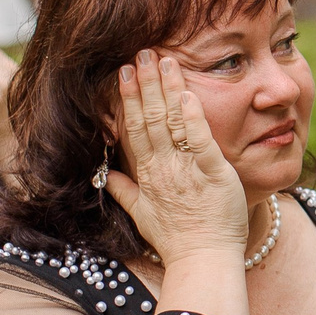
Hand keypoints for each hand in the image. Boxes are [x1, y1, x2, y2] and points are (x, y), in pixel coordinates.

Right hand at [104, 48, 248, 263]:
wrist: (203, 261)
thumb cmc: (176, 239)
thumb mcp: (141, 214)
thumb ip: (123, 190)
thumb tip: (103, 174)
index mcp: (146, 174)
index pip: (132, 128)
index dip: (126, 99)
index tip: (123, 72)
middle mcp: (162, 167)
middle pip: (147, 119)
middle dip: (143, 84)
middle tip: (139, 53)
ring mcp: (186, 170)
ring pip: (171, 123)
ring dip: (165, 90)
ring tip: (162, 61)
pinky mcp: (213, 173)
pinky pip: (200, 141)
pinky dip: (193, 117)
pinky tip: (188, 94)